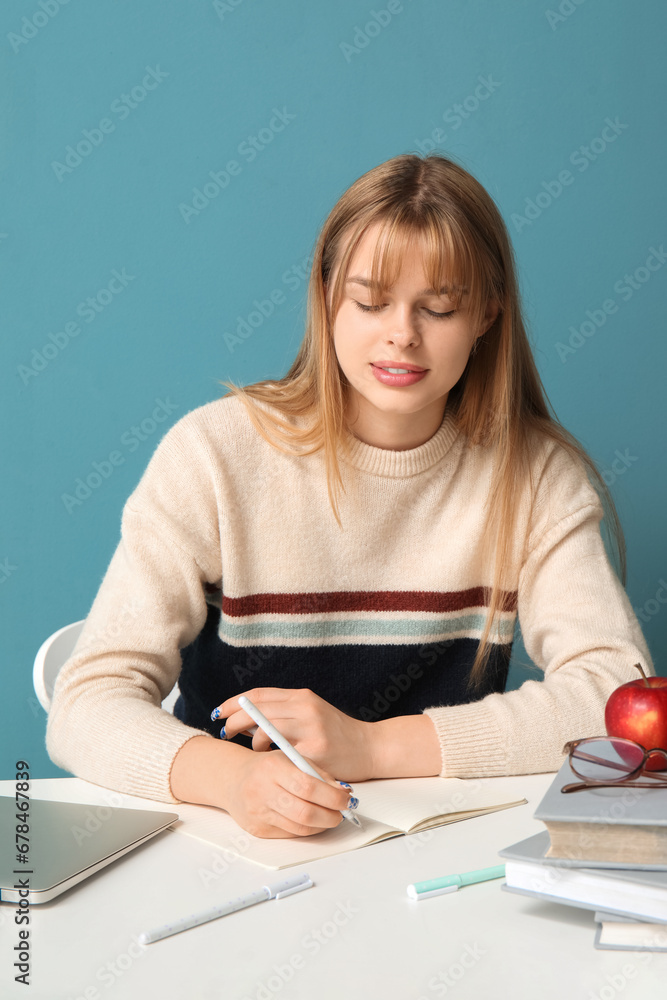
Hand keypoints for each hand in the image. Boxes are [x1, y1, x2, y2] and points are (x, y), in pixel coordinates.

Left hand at [213, 687, 375, 781]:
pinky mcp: (316, 750)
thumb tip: (247, 722)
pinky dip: (272, 757)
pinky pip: (283, 753)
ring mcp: (311, 728)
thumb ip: (283, 714)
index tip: (220, 711)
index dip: (235, 702)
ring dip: (253, 742)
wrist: (372, 748)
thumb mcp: (311, 715)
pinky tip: (272, 762)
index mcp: (302, 697)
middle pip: (257, 710)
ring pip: (266, 730)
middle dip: (234, 721)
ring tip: (254, 750)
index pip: (259, 695)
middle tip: (224, 731)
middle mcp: (305, 707)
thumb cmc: (339, 734)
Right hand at [223, 747, 350, 838]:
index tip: (346, 799)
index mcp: (273, 767)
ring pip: (299, 828)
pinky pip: (290, 834)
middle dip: (330, 816)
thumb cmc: (268, 767)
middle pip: (305, 812)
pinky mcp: (257, 830)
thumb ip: (317, 773)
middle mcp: (262, 790)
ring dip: (321, 825)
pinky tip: (311, 821)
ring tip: (329, 817)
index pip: (308, 787)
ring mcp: (258, 813)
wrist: (233, 779)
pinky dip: (306, 829)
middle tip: (341, 813)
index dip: (332, 797)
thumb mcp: (291, 758)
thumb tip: (343, 793)